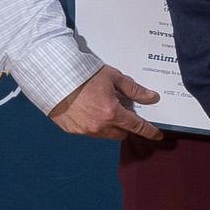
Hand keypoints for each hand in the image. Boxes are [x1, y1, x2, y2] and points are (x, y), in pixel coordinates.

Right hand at [48, 65, 164, 141]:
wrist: (52, 76)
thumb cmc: (83, 74)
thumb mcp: (113, 78)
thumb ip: (134, 90)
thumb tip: (152, 98)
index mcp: (112, 113)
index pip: (137, 126)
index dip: (149, 131)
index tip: (157, 135)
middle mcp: (98, 125)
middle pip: (121, 133)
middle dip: (125, 125)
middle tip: (122, 111)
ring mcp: (83, 130)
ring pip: (104, 134)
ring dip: (109, 126)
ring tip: (103, 109)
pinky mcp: (70, 130)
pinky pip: (88, 131)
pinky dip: (92, 124)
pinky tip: (88, 111)